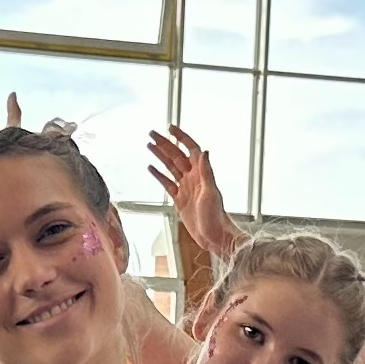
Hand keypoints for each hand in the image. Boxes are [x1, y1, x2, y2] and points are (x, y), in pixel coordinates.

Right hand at [144, 123, 245, 262]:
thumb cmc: (216, 216)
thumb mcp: (211, 192)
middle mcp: (193, 178)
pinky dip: (159, 175)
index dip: (181, 137)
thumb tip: (204, 151)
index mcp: (201, 174)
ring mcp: (186, 188)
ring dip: (160, 156)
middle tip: (151, 133)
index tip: (169, 127)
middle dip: (164, 143)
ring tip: (148, 145)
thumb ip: (207, 171)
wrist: (214, 236)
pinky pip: (167, 184)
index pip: (190, 149)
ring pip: (170, 167)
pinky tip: (150, 167)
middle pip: (176, 155)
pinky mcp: (179, 200)